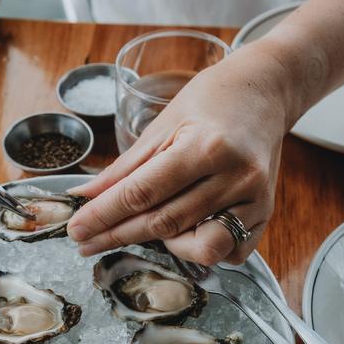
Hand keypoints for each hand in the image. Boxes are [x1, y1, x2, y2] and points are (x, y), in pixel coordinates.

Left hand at [66, 45, 293, 264]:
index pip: (142, 193)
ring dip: (165, 246)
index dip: (104, 215)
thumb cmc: (210, 102)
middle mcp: (234, 175)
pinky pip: (232, 252)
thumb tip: (87, 197)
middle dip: (119, 235)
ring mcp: (254, 198)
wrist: (264, 91)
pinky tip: (188, 235)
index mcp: (204, 146)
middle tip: (87, 242)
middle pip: (166, 222)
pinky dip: (206, 251)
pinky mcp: (266, 212)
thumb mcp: (163, 125)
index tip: (77, 229)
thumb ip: (126, 168)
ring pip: (201, 246)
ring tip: (146, 229)